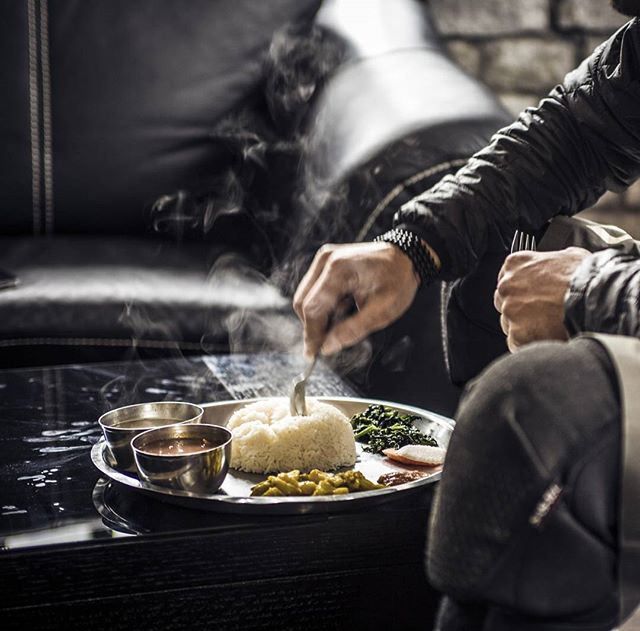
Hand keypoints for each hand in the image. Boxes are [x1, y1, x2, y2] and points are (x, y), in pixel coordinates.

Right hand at [293, 242, 419, 357]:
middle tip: (329, 343)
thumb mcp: (382, 311)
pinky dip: (323, 306)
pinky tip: (344, 307)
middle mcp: (325, 260)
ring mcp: (323, 259)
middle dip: (313, 326)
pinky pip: (313, 291)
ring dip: (319, 316)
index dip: (311, 334)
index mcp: (338, 269)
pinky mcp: (325, 263)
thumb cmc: (398, 280)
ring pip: (305, 297)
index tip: (313, 355)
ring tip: (346, 318)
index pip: (312, 308)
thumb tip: (327, 347)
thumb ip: (353, 330)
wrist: (406, 257)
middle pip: (303, 302)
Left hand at [494, 247, 590, 351]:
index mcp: (516, 264)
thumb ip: (552, 261)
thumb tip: (558, 264)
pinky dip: (529, 343)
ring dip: (524, 327)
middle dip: (520, 309)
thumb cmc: (587, 277)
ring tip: (549, 326)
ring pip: (509, 324)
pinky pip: (517, 343)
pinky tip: (547, 338)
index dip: (522, 290)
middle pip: (505, 302)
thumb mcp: (569, 256)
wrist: (597, 300)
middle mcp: (507, 286)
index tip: (532, 296)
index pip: (508, 279)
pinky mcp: (517, 334)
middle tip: (542, 313)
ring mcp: (510, 310)